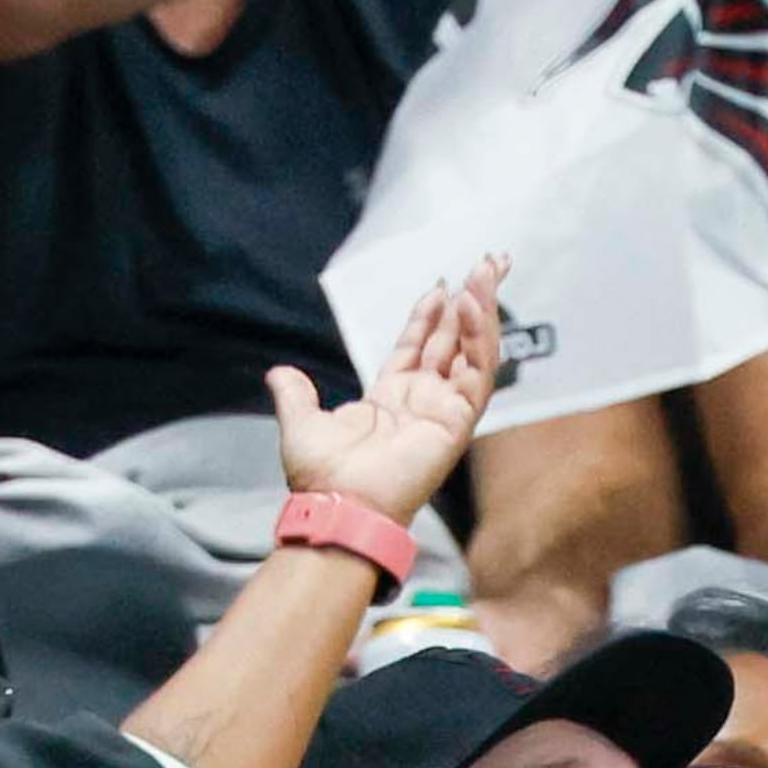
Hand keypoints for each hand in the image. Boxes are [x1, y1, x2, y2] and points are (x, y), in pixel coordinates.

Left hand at [271, 253, 505, 526]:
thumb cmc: (322, 476)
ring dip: (481, 310)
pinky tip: (471, 306)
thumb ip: (295, 394)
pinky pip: (476, 373)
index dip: (431, 314)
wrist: (338, 505)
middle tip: (489, 262)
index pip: (420, 346)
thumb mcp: (300, 422)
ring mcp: (445, 409)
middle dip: (472, 300)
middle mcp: (425, 400)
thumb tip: (279, 373)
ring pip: (474, 351)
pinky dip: (478, 338)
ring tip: (486, 271)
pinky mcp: (457, 420)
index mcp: (393, 399)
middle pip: (456, 340)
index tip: (442, 284)